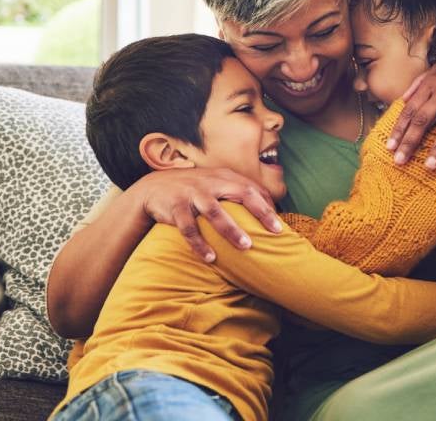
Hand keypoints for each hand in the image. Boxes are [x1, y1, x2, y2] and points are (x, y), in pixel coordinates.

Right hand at [132, 167, 279, 262]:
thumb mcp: (216, 185)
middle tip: (275, 231)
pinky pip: (189, 227)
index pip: (252, 188)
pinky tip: (211, 258)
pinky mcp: (175, 207)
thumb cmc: (195, 191)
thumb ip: (237, 193)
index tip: (280, 224)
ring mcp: (192, 193)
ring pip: (214, 211)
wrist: (154, 188)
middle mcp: (211, 182)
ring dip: (231, 229)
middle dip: (260, 211)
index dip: (268, 204)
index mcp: (224, 177)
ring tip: (246, 246)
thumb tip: (269, 212)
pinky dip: (199, 244)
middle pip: (241, 193)